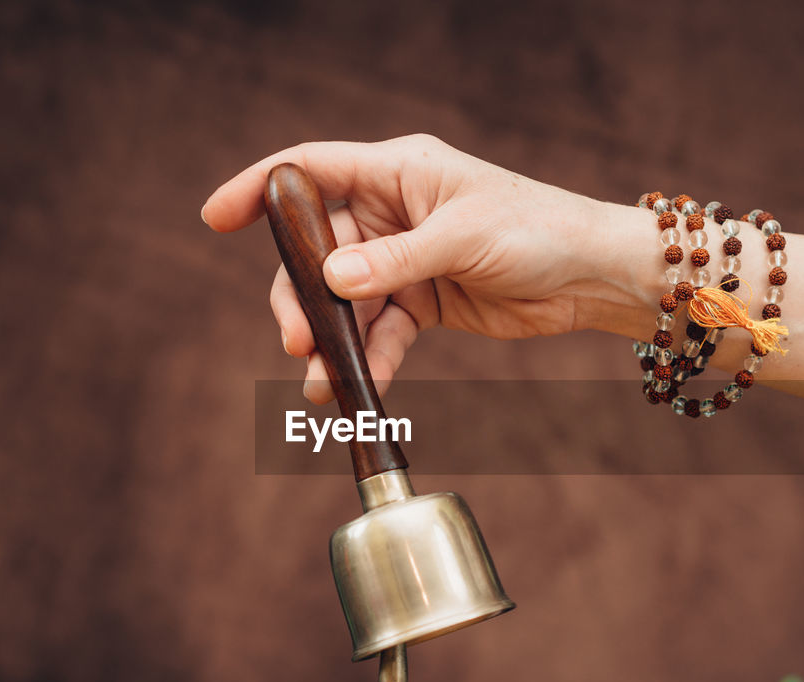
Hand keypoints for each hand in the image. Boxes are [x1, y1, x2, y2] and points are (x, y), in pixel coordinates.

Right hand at [201, 134, 642, 402]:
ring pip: (345, 300)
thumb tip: (330, 280)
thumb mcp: (463, 238)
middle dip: (301, 296)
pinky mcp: (423, 302)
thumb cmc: (536, 231)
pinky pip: (380, 332)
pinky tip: (362, 389)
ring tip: (320, 381)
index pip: (311, 170)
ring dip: (331, 340)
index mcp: (398, 174)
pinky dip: (370, 360)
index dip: (259, 189)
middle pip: (317, 251)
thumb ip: (395, 261)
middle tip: (295, 339)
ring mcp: (405, 260)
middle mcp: (393, 213)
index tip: (214, 217)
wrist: (589, 277)